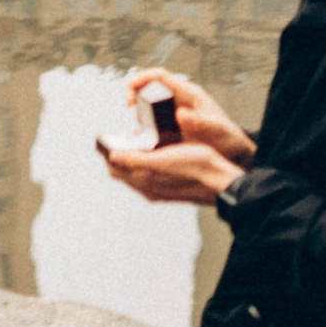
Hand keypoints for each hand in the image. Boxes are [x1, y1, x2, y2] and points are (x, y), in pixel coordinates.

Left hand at [94, 134, 244, 207]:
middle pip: (124, 172)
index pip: (115, 169)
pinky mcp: (172, 186)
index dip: (108, 153)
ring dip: (132, 158)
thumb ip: (135, 160)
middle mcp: (150, 188)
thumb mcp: (162, 159)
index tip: (104, 139)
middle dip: (118, 155)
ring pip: (137, 172)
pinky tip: (155, 152)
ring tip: (133, 141)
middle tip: (117, 137)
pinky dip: (146, 162)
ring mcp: (161, 189)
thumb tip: (112, 157)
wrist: (221, 180)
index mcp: (144, 182)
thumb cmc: (195, 167)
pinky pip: (151, 174)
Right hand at [128, 66, 252, 164]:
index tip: (130, 89)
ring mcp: (175, 113)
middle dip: (136, 95)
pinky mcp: (173, 126)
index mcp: (188, 94)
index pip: (160, 76)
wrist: (234, 154)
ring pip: (150, 106)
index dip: (142, 78)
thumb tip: (180, 113)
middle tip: (129, 107)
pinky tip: (141, 140)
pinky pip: (154, 123)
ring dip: (140, 112)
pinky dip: (145, 128)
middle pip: (150, 88)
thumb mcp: (215, 129)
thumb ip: (199, 121)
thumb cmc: (228, 138)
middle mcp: (179, 100)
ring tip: (137, 128)